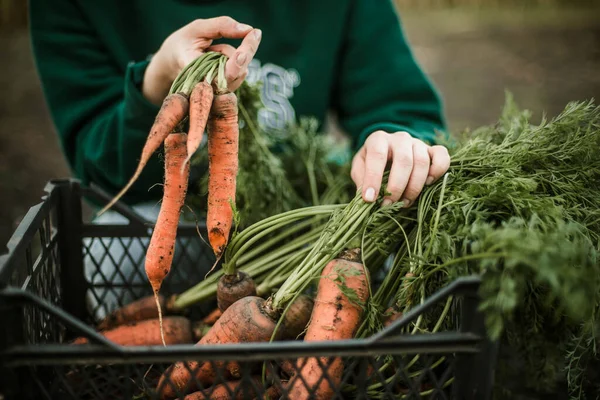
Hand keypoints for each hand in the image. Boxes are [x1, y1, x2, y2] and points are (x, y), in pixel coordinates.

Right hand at [142, 16, 261, 104]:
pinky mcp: (227, 90)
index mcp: (196, 73)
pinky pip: (240, 70)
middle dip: (246, 48)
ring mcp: (219, 92)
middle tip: (254, 33)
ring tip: (212, 51)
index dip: (241, 55)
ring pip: (241, 67)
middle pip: (239, 67)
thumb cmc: (182, 45)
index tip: (253, 35)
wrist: (171, 64)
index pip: (226, 69)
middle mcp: (209, 88)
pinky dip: (233, 60)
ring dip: (232, 54)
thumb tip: (248, 29)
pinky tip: (217, 59)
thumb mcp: (196, 29)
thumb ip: (221, 26)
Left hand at [351, 131, 450, 206]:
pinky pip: (442, 157)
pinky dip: (438, 171)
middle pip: (404, 161)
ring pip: (422, 162)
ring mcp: (418, 143)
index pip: (377, 155)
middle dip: (396, 187)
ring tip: (404, 202)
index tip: (370, 199)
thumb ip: (361, 179)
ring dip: (414, 187)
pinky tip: (427, 184)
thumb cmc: (372, 162)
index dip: (373, 178)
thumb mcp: (360, 167)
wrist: (389, 150)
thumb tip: (365, 197)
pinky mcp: (432, 150)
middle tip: (388, 205)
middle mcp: (400, 138)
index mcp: (378, 139)